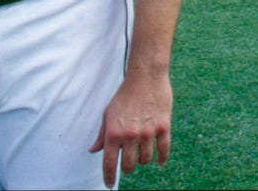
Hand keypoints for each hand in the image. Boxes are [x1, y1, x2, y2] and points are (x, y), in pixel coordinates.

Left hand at [90, 70, 171, 186]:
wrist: (146, 77)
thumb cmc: (125, 95)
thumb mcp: (108, 114)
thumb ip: (102, 135)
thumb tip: (94, 150)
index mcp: (113, 133)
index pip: (110, 164)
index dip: (109, 177)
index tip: (110, 184)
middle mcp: (130, 135)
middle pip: (129, 165)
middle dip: (128, 167)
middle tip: (129, 163)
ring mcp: (148, 132)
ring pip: (146, 159)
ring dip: (143, 160)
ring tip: (142, 154)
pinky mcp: (163, 126)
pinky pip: (163, 149)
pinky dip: (162, 159)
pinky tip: (160, 162)